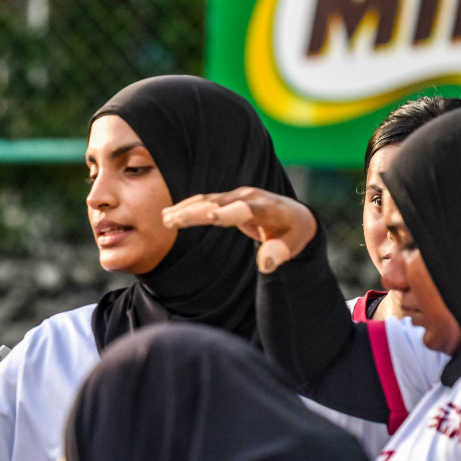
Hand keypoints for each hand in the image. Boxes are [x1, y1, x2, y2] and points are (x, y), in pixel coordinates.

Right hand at [161, 187, 317, 272]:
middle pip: (218, 204)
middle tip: (172, 221)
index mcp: (266, 209)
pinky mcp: (228, 198)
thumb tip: (265, 265)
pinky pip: (204, 200)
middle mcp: (249, 197)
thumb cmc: (293, 233)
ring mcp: (237, 195)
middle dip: (195, 212)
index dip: (227, 213)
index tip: (209, 217)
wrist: (294, 215)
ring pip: (207, 201)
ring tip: (165, 219)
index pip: (245, 209)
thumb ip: (279, 253)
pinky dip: (186, 206)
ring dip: (186, 209)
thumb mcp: (292, 244)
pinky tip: (169, 213)